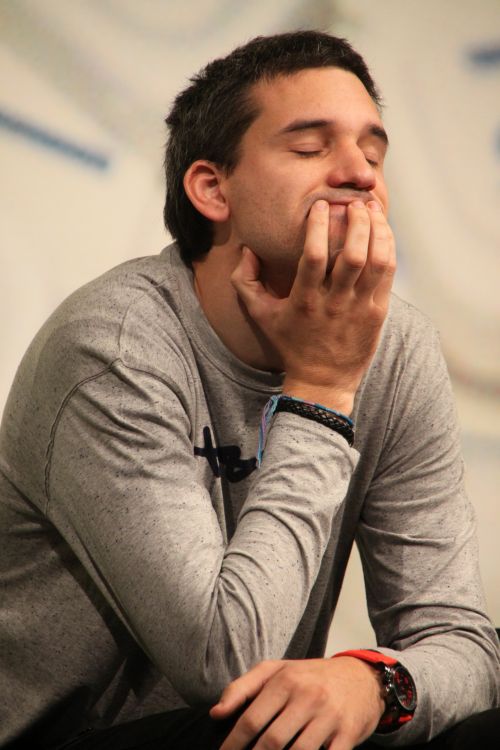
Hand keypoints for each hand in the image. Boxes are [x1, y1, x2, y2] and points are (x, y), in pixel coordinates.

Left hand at [210, 656, 384, 749]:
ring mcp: (329, 717)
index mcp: (285, 681)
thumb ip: (242, 688)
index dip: (233, 744)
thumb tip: (216, 713)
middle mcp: (307, 696)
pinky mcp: (348, 734)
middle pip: (271, 741)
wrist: (362, 677)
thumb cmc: (312, 677)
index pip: (251, 719)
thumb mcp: (277, 671)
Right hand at [231, 199, 394, 414]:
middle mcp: (333, 304)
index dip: (318, 226)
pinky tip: (382, 231)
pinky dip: (388, 248)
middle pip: (352, 255)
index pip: (313, 256)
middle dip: (356, 222)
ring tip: (372, 209)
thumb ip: (245, 282)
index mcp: (304, 301)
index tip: (320, 206)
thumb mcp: (261, 315)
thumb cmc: (291, 344)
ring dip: (377, 230)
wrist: (323, 381)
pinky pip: (387, 274)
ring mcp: (358, 309)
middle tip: (354, 203)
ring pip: (376, 262)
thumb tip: (247, 250)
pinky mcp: (377, 313)